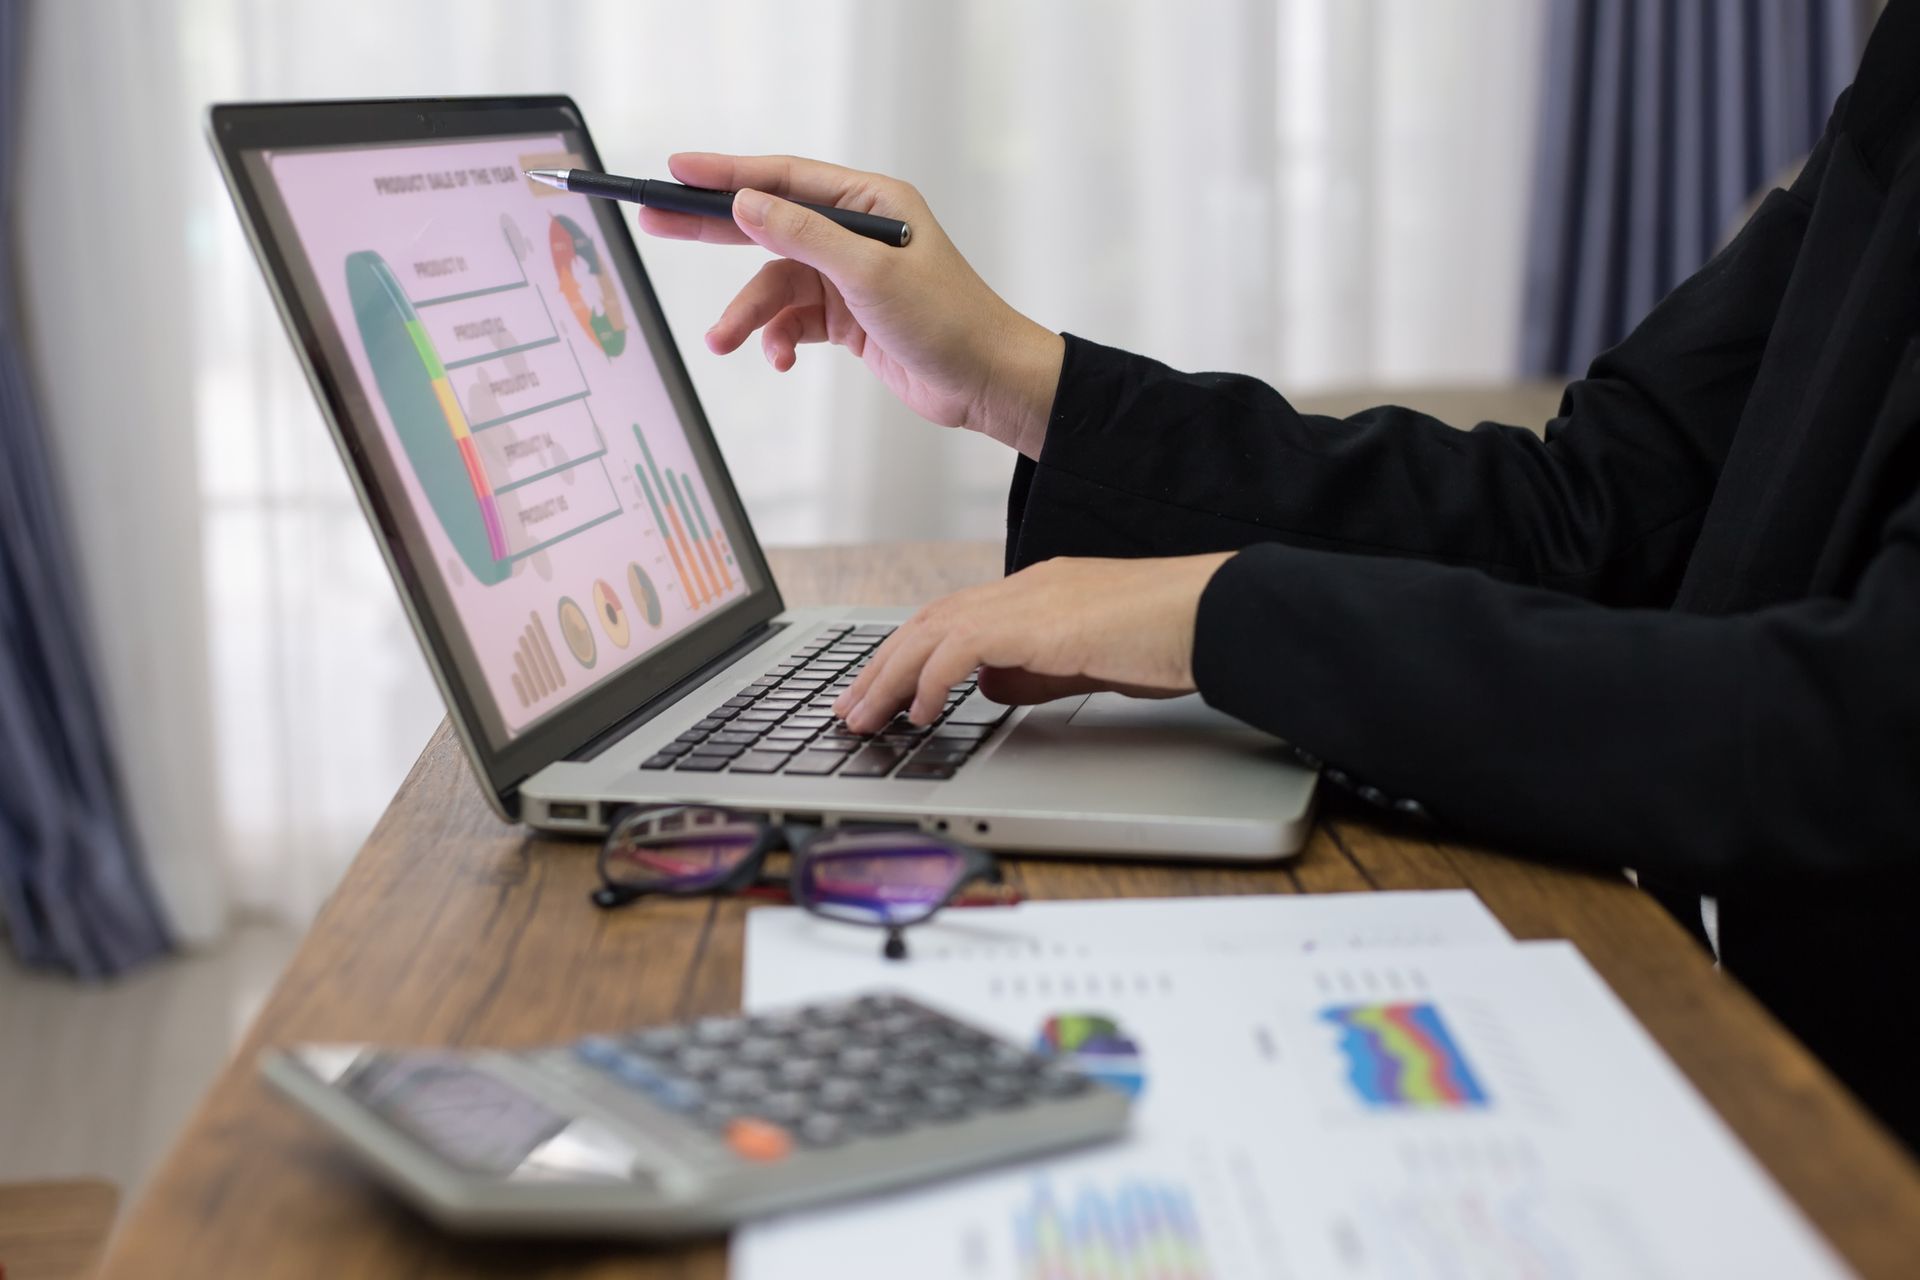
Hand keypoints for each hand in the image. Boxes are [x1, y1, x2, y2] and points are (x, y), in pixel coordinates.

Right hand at [637, 153, 1062, 457]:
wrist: (985, 383)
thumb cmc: (948, 321)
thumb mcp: (870, 274)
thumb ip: (804, 236)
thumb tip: (746, 203)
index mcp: (871, 201)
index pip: (784, 178)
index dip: (727, 173)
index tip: (677, 172)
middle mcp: (857, 233)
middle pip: (768, 223)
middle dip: (712, 231)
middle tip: (655, 223)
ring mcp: (850, 276)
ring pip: (776, 285)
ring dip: (749, 315)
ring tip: (722, 341)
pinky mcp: (847, 318)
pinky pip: (793, 320)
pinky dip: (779, 339)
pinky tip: (779, 358)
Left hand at [831, 553, 1237, 734]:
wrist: (1215, 614)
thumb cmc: (1170, 638)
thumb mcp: (1087, 663)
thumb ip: (1033, 674)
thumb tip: (986, 690)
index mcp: (1037, 592)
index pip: (951, 618)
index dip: (907, 654)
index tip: (880, 691)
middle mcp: (1024, 587)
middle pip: (927, 621)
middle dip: (880, 668)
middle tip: (848, 710)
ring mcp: (1030, 598)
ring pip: (932, 630)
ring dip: (889, 677)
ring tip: (863, 718)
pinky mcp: (1039, 620)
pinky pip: (962, 646)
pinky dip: (932, 678)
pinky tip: (918, 711)